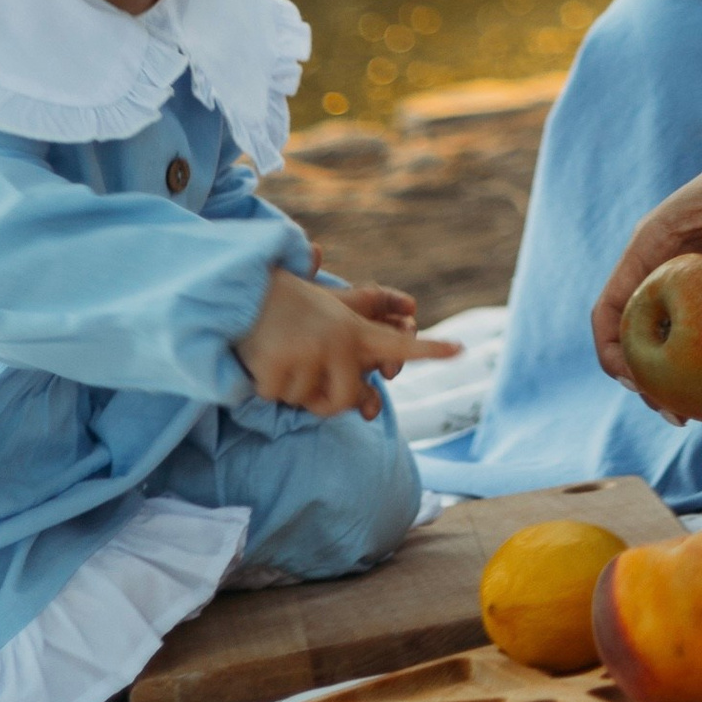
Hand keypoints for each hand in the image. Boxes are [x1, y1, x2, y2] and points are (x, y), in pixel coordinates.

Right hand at [236, 264, 433, 419]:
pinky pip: (276, 396)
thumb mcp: (329, 325)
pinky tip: (263, 358)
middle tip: (311, 384)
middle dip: (329, 402)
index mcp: (354, 330)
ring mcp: (309, 353)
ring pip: (306, 402)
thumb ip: (350, 366)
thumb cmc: (292, 309)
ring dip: (291, 389)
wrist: (242, 290)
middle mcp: (338, 341)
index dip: (429, 349)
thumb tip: (368, 411)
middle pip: (347, 401)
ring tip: (282, 354)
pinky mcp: (280, 366)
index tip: (460, 348)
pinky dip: (266, 385)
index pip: (398, 344)